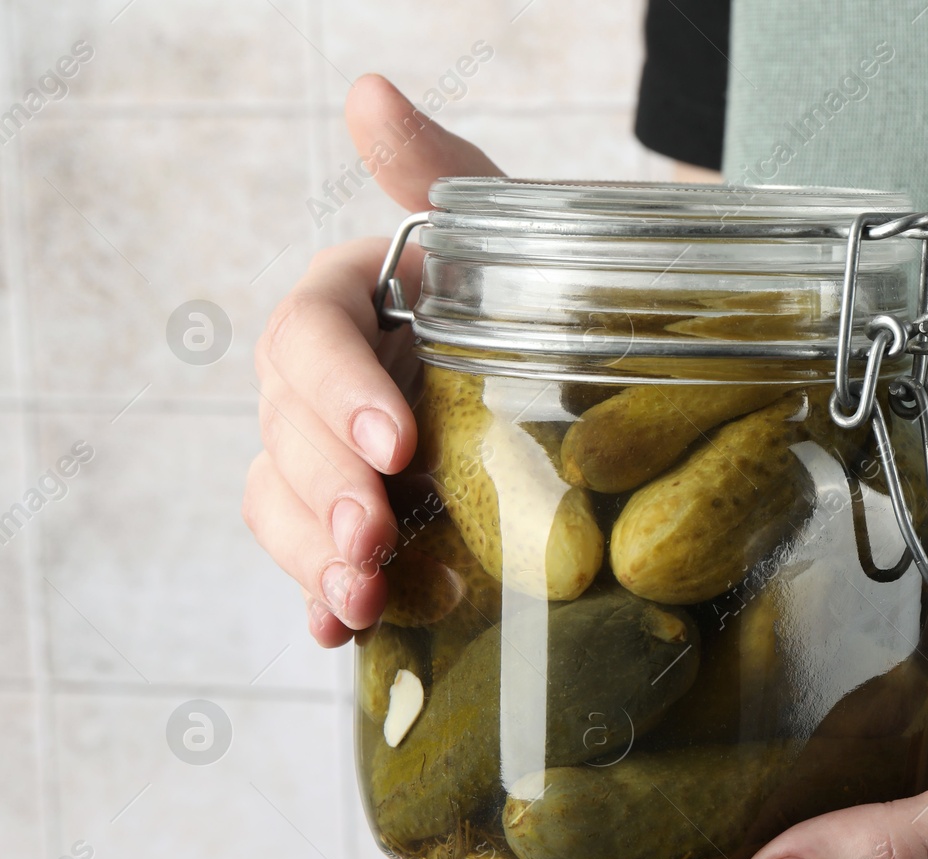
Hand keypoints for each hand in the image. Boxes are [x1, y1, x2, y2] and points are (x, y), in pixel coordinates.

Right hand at [242, 75, 499, 646]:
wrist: (582, 360)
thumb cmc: (538, 292)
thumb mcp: (505, 233)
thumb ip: (440, 175)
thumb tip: (370, 95)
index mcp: (351, 303)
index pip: (307, 335)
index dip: (338, 389)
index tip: (398, 438)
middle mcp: (327, 381)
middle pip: (282, 430)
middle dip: (326, 488)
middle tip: (378, 536)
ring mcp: (333, 454)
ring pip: (280, 500)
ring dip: (311, 552)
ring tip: (362, 596)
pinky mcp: (356, 518)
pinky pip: (311, 557)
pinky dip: (320, 595)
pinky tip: (342, 629)